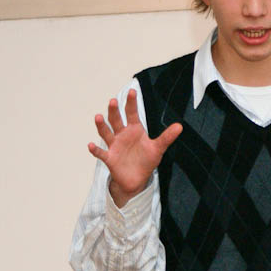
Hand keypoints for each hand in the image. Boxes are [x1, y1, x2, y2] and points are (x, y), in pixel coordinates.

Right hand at [88, 89, 181, 207]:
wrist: (137, 179)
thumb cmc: (146, 160)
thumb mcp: (158, 148)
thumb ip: (167, 137)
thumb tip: (179, 126)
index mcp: (134, 130)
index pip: (132, 113)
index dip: (131, 103)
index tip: (132, 91)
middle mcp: (122, 135)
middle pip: (117, 120)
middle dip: (114, 111)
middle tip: (113, 101)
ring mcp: (114, 146)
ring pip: (106, 133)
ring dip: (102, 126)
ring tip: (98, 117)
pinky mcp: (109, 158)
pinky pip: (101, 153)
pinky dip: (95, 150)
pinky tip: (91, 145)